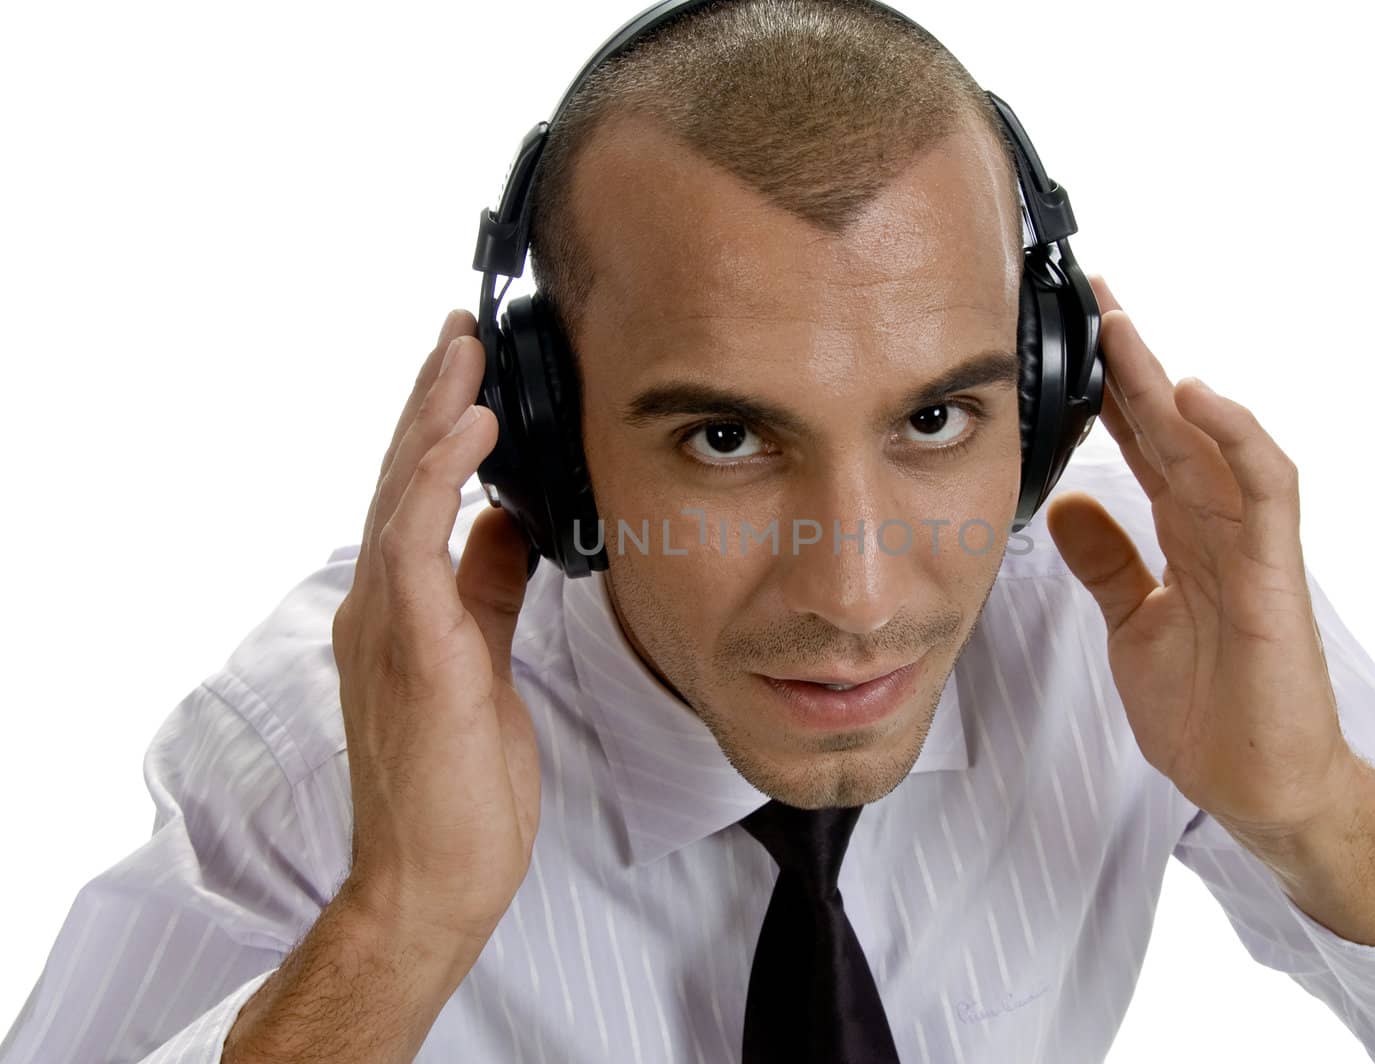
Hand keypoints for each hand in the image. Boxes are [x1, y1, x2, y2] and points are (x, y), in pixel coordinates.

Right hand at [331, 309, 539, 947]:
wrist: (435, 877)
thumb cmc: (459, 784)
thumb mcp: (484, 660)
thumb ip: (487, 590)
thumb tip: (505, 525)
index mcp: (401, 608)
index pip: (416, 498)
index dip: (439, 430)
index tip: (471, 372)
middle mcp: (381, 605)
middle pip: (400, 477)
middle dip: (433, 398)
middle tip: (462, 330)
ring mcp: (386, 623)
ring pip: (399, 492)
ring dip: (432, 414)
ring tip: (464, 350)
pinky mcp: (408, 646)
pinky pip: (415, 540)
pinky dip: (438, 476)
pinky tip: (470, 426)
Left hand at [1046, 277, 1355, 845]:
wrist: (1259, 786)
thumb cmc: (1211, 711)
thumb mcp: (1135, 624)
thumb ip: (1109, 563)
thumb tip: (1069, 507)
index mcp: (1186, 536)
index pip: (1143, 445)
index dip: (1107, 392)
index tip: (1065, 340)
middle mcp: (1219, 528)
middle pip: (1173, 428)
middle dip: (1132, 362)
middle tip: (1091, 297)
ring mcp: (1251, 547)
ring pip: (1212, 442)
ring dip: (1168, 382)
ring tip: (1124, 327)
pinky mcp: (1275, 577)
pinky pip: (1265, 490)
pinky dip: (1235, 439)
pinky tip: (1198, 398)